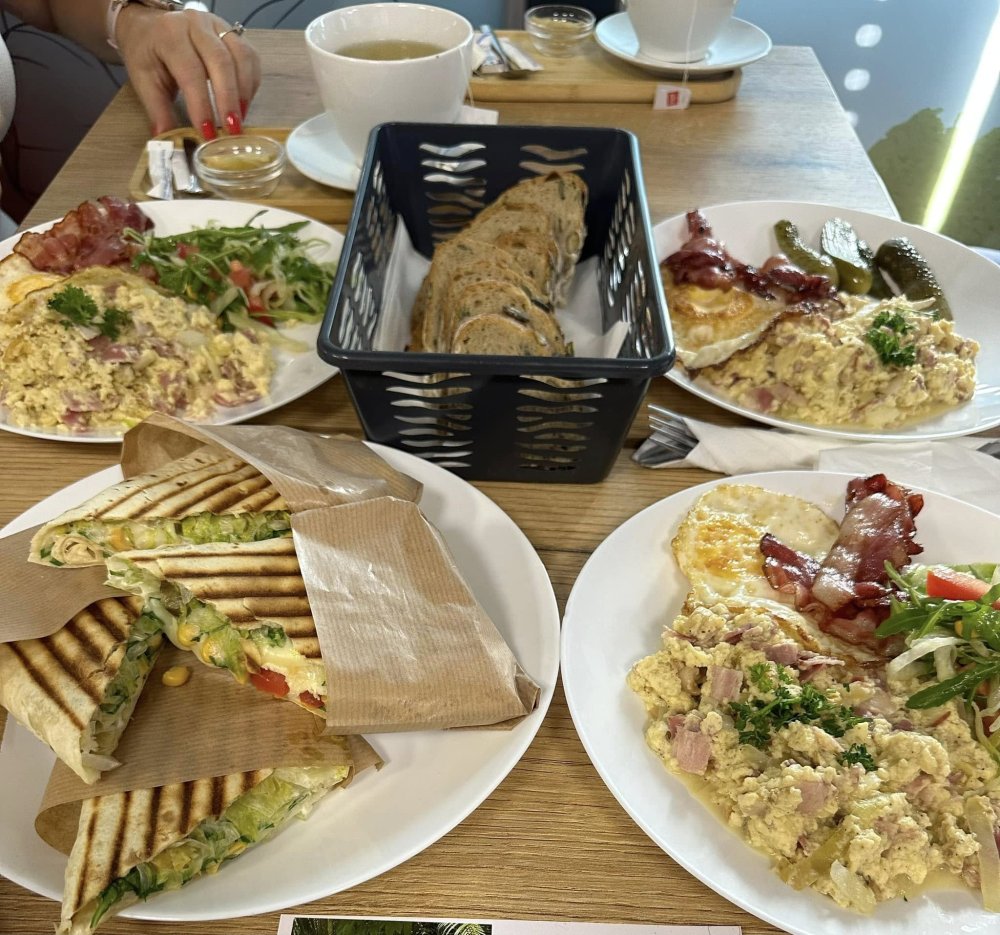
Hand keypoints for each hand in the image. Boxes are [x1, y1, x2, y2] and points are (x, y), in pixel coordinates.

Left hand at [114, 6, 260, 138]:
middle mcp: (196, 24)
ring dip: (244, 93)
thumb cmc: (148, 53)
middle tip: (232, 131)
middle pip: (222, 62)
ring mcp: (218, 26)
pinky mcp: (233, 33)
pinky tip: (243, 103)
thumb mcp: (144, 80)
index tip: (208, 133)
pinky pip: (251, 58)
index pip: (191, 71)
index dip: (202, 105)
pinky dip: (251, 84)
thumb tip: (168, 141)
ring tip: (239, 119)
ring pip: (242, 58)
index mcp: (170, 34)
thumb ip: (158, 110)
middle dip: (229, 100)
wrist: (151, 25)